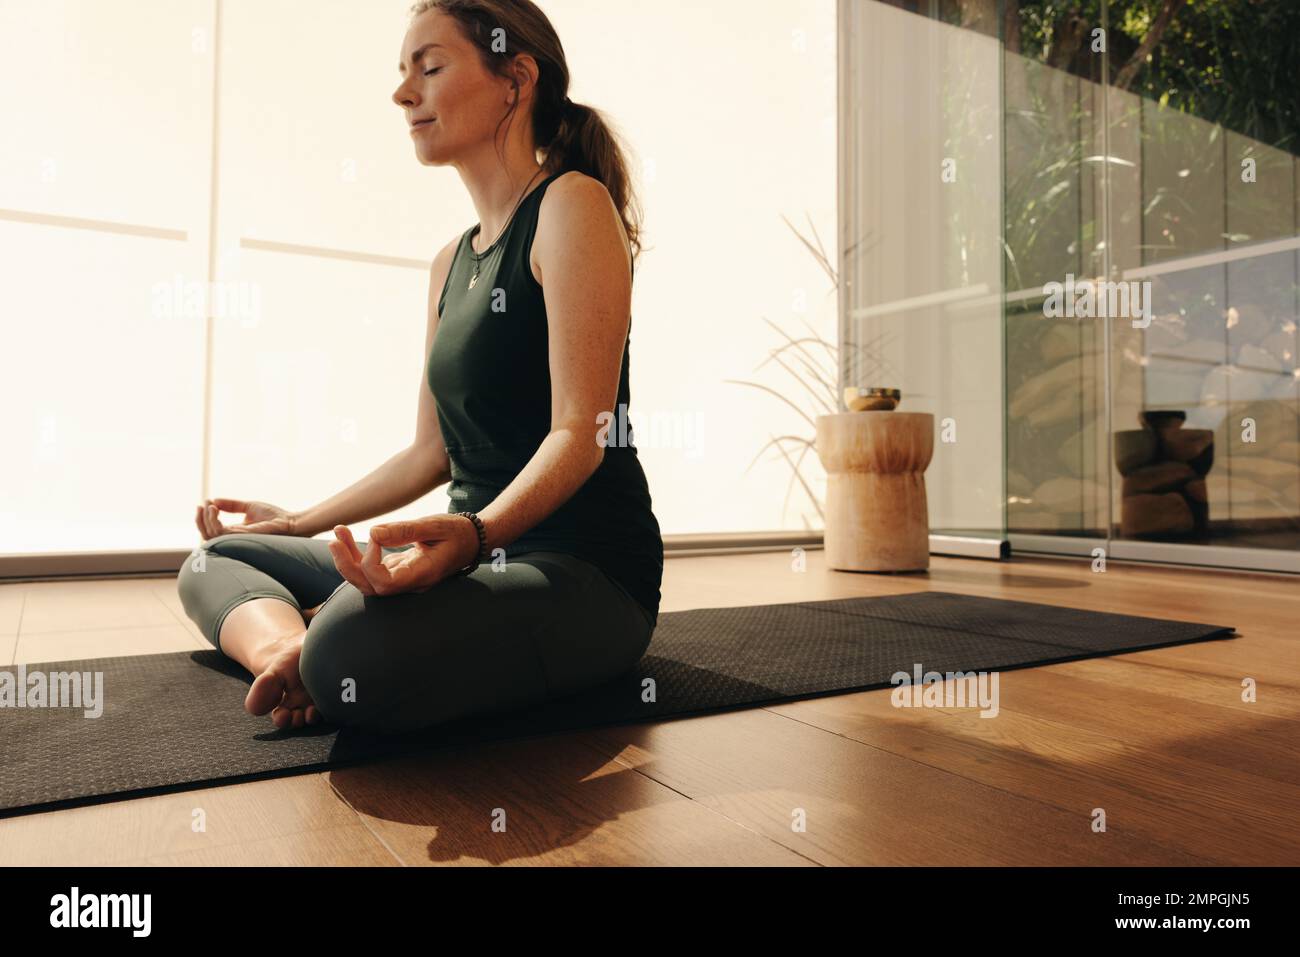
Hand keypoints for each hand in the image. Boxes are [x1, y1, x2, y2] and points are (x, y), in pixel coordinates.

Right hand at [195, 498, 296, 539]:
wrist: (289, 521)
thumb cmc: (273, 516)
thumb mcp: (248, 506)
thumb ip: (231, 505)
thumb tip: (214, 500)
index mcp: (233, 532)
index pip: (211, 530)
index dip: (204, 518)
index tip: (205, 502)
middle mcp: (233, 538)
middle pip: (206, 535)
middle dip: (200, 520)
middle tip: (202, 505)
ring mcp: (236, 539)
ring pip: (210, 535)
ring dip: (206, 519)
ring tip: (210, 506)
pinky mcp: (241, 537)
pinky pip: (220, 533)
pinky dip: (213, 521)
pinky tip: (214, 509)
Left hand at [327, 516, 480, 596]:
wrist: (471, 540)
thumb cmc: (457, 532)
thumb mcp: (435, 525)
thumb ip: (405, 531)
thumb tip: (373, 533)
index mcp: (422, 575)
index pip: (385, 583)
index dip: (371, 563)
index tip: (376, 536)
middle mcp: (410, 583)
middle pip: (370, 588)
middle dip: (347, 565)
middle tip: (335, 540)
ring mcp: (403, 580)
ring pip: (367, 581)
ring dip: (347, 559)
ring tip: (338, 533)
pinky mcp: (397, 571)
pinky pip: (371, 571)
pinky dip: (356, 555)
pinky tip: (345, 537)